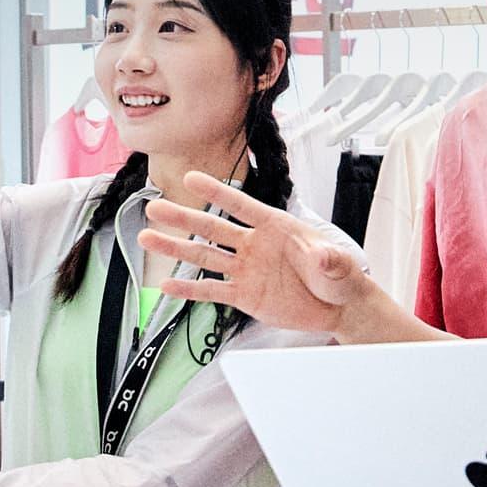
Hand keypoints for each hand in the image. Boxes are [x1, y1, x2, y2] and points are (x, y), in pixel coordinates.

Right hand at [139, 172, 368, 335]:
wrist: (338, 307)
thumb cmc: (339, 276)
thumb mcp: (338, 264)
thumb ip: (328, 258)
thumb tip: (322, 254)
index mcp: (276, 227)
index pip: (242, 206)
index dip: (217, 192)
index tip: (191, 178)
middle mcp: (255, 244)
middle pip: (213, 228)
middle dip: (184, 218)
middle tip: (155, 207)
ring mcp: (247, 269)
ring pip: (205, 257)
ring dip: (176, 248)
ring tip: (147, 238)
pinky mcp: (245, 295)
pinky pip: (212, 291)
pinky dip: (190, 289)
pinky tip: (167, 284)